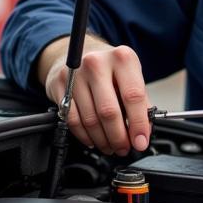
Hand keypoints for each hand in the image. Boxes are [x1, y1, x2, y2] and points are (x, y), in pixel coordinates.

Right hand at [38, 36, 150, 155]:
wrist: (80, 54)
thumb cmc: (110, 68)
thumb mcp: (130, 77)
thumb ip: (140, 103)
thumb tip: (142, 132)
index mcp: (122, 58)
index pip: (133, 96)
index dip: (139, 124)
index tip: (141, 142)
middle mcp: (97, 63)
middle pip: (109, 111)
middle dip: (118, 137)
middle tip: (124, 148)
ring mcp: (76, 74)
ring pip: (90, 119)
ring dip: (102, 140)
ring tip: (110, 146)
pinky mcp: (60, 85)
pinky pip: (72, 120)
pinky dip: (85, 136)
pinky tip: (93, 140)